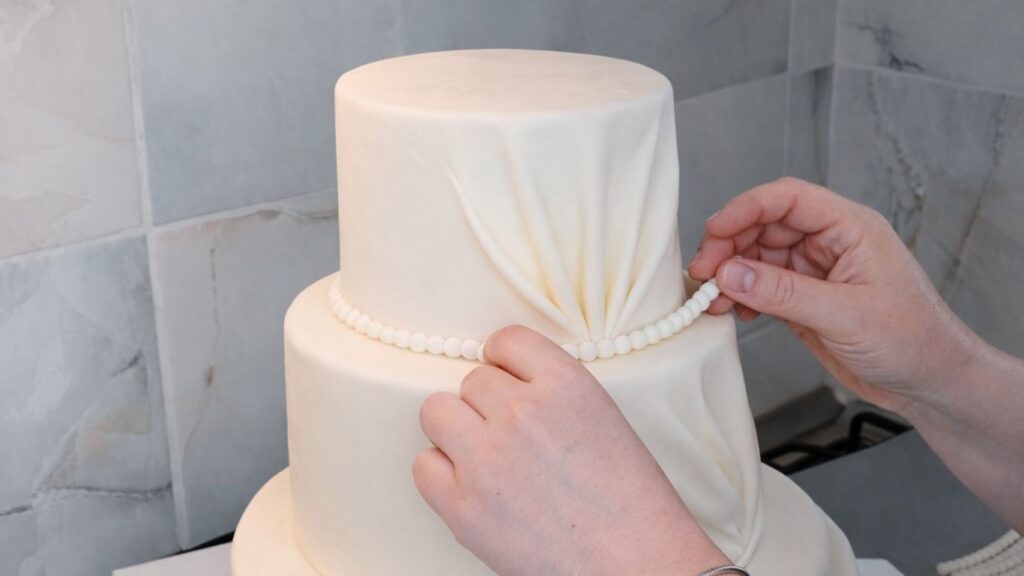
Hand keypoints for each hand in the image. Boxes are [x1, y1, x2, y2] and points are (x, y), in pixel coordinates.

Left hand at [414, 325, 727, 575]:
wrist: (637, 565)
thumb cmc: (632, 502)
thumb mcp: (604, 418)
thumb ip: (553, 393)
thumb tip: (505, 387)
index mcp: (565, 383)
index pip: (507, 340)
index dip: (505, 361)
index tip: (507, 378)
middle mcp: (521, 412)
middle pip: (472, 380)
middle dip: (487, 404)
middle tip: (509, 434)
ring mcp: (487, 459)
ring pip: (436, 411)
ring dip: (455, 429)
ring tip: (482, 455)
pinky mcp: (464, 506)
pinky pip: (424, 464)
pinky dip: (441, 473)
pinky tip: (470, 485)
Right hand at [687, 177, 976, 415]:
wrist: (930, 383)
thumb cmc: (912, 341)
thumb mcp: (844, 315)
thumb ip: (783, 293)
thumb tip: (730, 273)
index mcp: (849, 228)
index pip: (787, 199)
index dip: (746, 209)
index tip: (714, 232)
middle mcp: (829, 243)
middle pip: (764, 226)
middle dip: (729, 246)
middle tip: (703, 274)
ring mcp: (814, 272)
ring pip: (757, 258)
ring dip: (730, 275)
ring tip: (711, 299)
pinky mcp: (804, 300)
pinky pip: (761, 287)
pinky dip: (741, 296)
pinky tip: (732, 312)